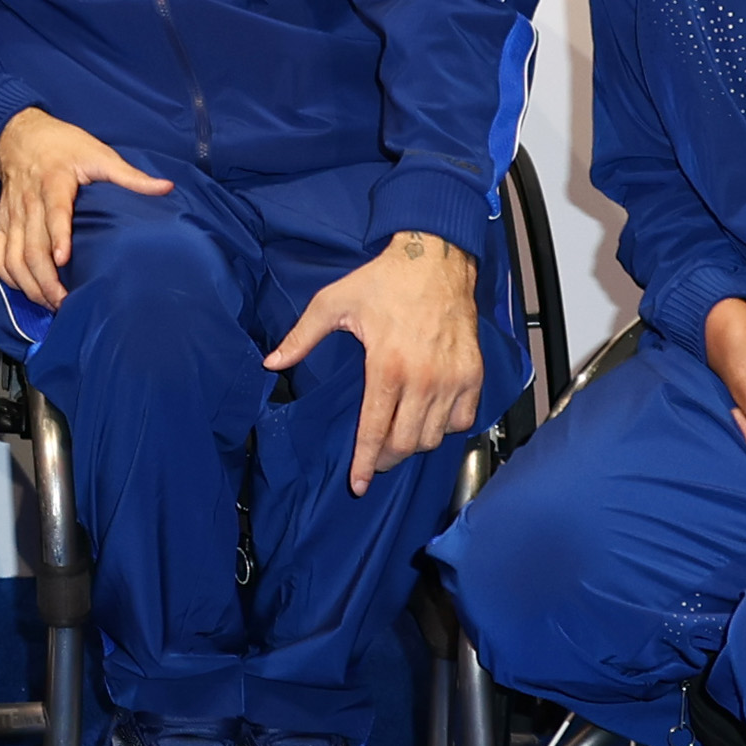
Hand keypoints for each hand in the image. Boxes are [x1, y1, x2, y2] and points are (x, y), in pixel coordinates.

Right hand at [0, 109, 171, 311]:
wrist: (19, 134)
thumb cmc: (61, 145)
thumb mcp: (98, 153)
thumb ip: (130, 175)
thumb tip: (164, 188)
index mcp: (54, 181)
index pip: (54, 212)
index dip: (57, 236)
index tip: (63, 260)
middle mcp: (29, 201)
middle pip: (31, 246)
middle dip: (45, 279)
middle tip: (64, 301)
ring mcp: (12, 214)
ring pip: (12, 256)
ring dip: (27, 283)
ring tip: (48, 301)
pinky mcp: (2, 222)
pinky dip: (6, 276)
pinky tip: (23, 288)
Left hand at [268, 232, 484, 491]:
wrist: (436, 259)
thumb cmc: (383, 280)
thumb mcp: (332, 302)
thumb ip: (301, 337)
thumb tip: (271, 363)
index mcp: (387, 367)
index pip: (374, 431)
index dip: (363, 464)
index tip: (357, 486)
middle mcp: (424, 380)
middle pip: (406, 444)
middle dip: (386, 460)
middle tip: (373, 461)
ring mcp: (453, 379)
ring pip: (434, 437)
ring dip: (413, 445)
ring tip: (397, 438)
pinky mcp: (474, 374)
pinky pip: (463, 420)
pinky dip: (446, 428)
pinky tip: (429, 419)